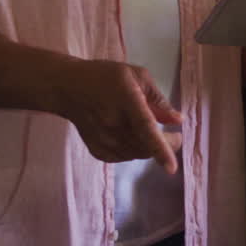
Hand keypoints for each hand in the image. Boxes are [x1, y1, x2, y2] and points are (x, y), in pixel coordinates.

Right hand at [53, 59, 183, 173]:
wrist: (68, 88)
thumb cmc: (105, 77)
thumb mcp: (136, 76)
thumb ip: (158, 99)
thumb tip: (178, 120)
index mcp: (126, 100)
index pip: (145, 128)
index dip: (160, 149)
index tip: (172, 168)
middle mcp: (113, 123)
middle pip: (146, 147)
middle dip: (167, 145)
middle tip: (175, 136)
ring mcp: (103, 140)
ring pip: (138, 154)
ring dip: (150, 147)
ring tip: (149, 131)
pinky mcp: (97, 150)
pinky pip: (125, 157)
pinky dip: (134, 150)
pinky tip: (131, 136)